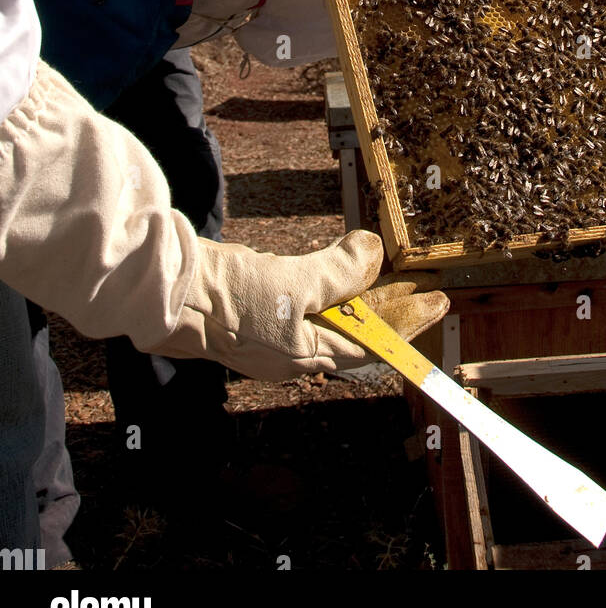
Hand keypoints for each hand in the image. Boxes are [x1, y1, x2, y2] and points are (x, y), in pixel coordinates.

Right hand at [143, 230, 448, 379]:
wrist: (166, 291)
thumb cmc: (226, 296)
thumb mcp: (293, 282)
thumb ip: (338, 270)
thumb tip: (373, 251)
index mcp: (303, 355)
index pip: (372, 343)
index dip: (407, 322)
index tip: (437, 301)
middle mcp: (291, 352)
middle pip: (355, 333)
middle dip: (391, 310)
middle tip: (424, 289)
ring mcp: (272, 335)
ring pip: (332, 318)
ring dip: (362, 297)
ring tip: (386, 276)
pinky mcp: (257, 312)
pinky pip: (308, 305)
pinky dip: (331, 291)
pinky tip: (337, 274)